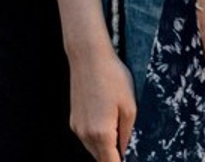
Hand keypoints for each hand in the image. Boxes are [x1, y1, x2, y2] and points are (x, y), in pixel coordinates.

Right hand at [68, 42, 136, 159]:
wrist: (88, 53)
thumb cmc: (112, 76)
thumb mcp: (130, 108)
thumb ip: (128, 137)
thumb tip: (127, 153)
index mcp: (101, 134)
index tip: (130, 156)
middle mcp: (85, 134)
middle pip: (102, 160)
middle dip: (116, 156)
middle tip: (128, 143)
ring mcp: (77, 126)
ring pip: (94, 150)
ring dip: (107, 148)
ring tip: (119, 128)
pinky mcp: (74, 118)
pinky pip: (88, 138)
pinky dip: (98, 138)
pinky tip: (108, 120)